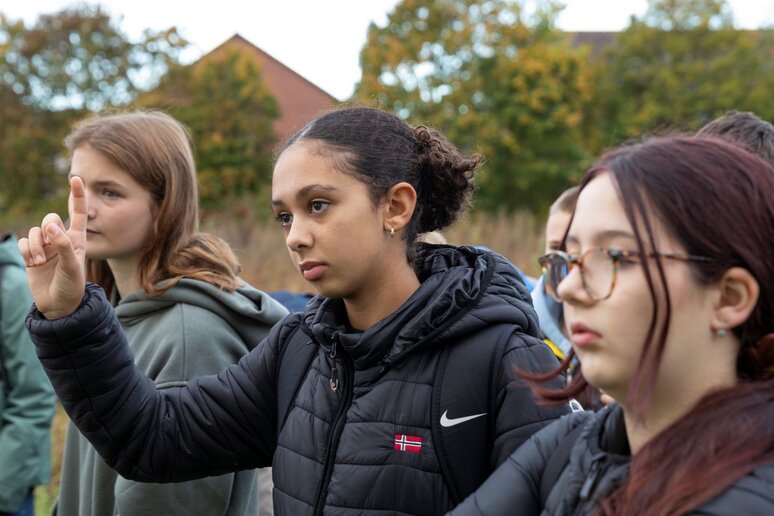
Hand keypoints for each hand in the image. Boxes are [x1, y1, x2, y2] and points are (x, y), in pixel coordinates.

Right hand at [18, 176, 86, 318]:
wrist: (59, 305)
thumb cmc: (72, 286)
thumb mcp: (73, 267)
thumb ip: (64, 246)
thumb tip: (50, 227)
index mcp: (77, 239)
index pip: (78, 213)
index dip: (77, 195)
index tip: (76, 178)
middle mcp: (61, 239)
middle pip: (50, 218)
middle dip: (47, 228)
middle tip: (50, 246)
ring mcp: (46, 246)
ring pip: (34, 231)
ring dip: (34, 245)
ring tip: (40, 261)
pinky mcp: (31, 254)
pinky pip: (23, 242)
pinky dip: (25, 251)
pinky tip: (32, 264)